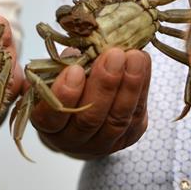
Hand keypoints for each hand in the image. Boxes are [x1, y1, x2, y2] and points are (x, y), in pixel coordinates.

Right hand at [30, 48, 150, 159]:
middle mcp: (73, 140)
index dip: (64, 94)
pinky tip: (142, 64)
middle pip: (89, 119)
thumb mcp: (55, 73)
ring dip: (129, 86)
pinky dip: (142, 88)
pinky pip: (136, 116)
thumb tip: (77, 46)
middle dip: (104, 85)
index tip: (75, 69)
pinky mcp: (128, 138)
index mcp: (48, 126)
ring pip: (116, 120)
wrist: (85, 110)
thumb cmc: (66, 86)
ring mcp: (102, 143)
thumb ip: (60, 64)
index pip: (51, 117)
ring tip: (134, 57)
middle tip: (114, 55)